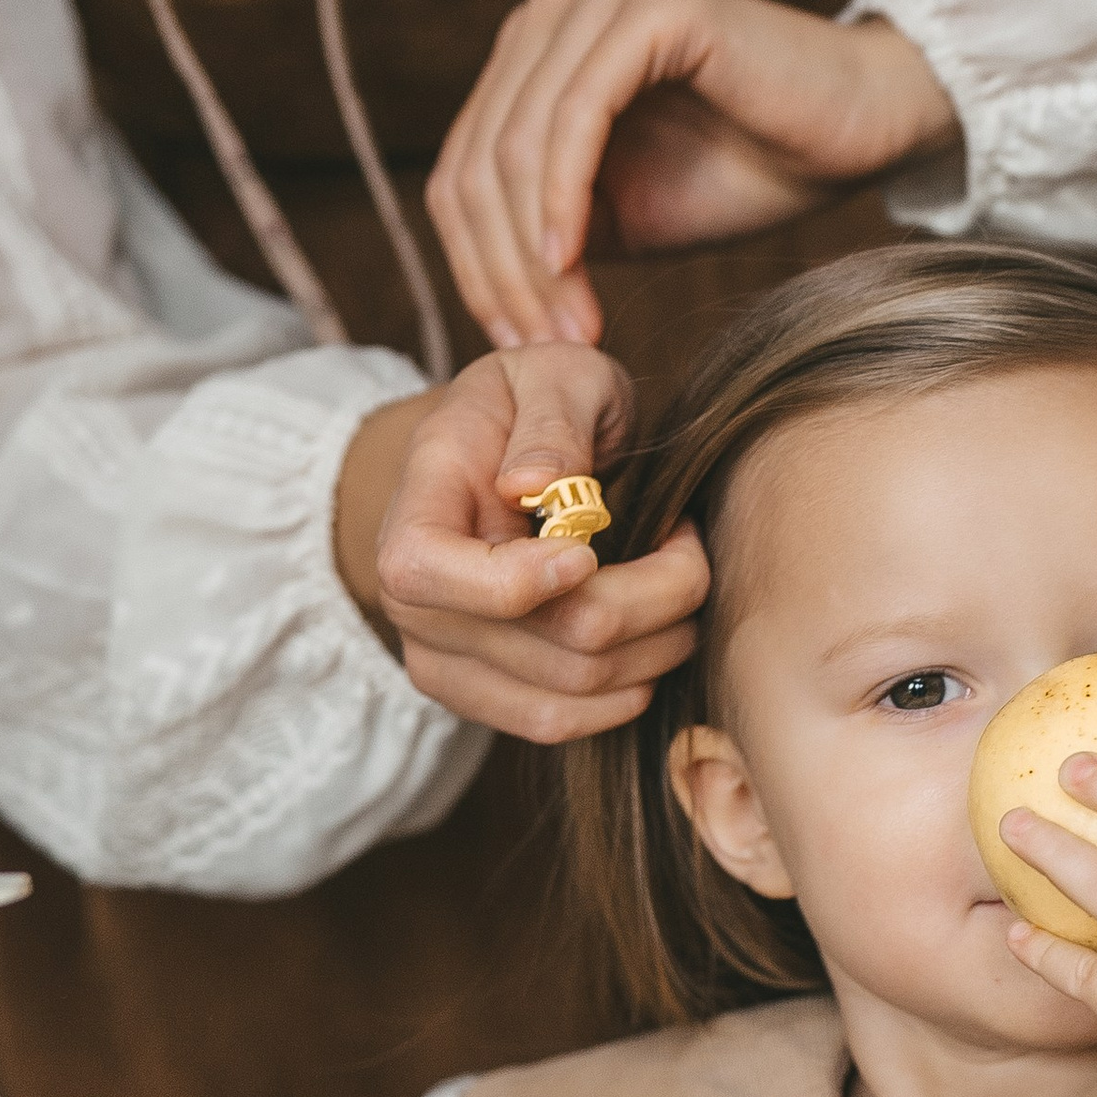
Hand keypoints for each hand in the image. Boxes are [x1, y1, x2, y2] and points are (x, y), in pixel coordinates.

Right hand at [334, 344, 706, 740]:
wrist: (489, 458)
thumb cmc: (525, 409)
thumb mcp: (548, 373)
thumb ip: (552, 422)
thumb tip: (536, 484)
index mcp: (413, 514)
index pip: (436, 573)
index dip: (528, 576)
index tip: (594, 542)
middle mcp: (410, 605)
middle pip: (556, 642)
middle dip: (656, 595)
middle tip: (686, 540)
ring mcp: (443, 662)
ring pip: (576, 693)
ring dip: (659, 642)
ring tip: (679, 576)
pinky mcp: (482, 699)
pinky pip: (564, 723)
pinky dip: (631, 683)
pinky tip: (654, 628)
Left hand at [425, 0, 958, 347]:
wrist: (857, 134)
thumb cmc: (747, 171)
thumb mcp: (619, 217)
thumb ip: (541, 232)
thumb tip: (480, 289)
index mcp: (536, 44)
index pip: (462, 165)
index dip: (473, 265)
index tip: (511, 343)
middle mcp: (557, 2)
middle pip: (476, 158)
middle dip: (498, 269)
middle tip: (538, 349)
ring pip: (515, 142)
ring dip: (528, 250)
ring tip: (567, 323)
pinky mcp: (654, 6)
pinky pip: (576, 114)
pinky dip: (561, 196)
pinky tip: (569, 259)